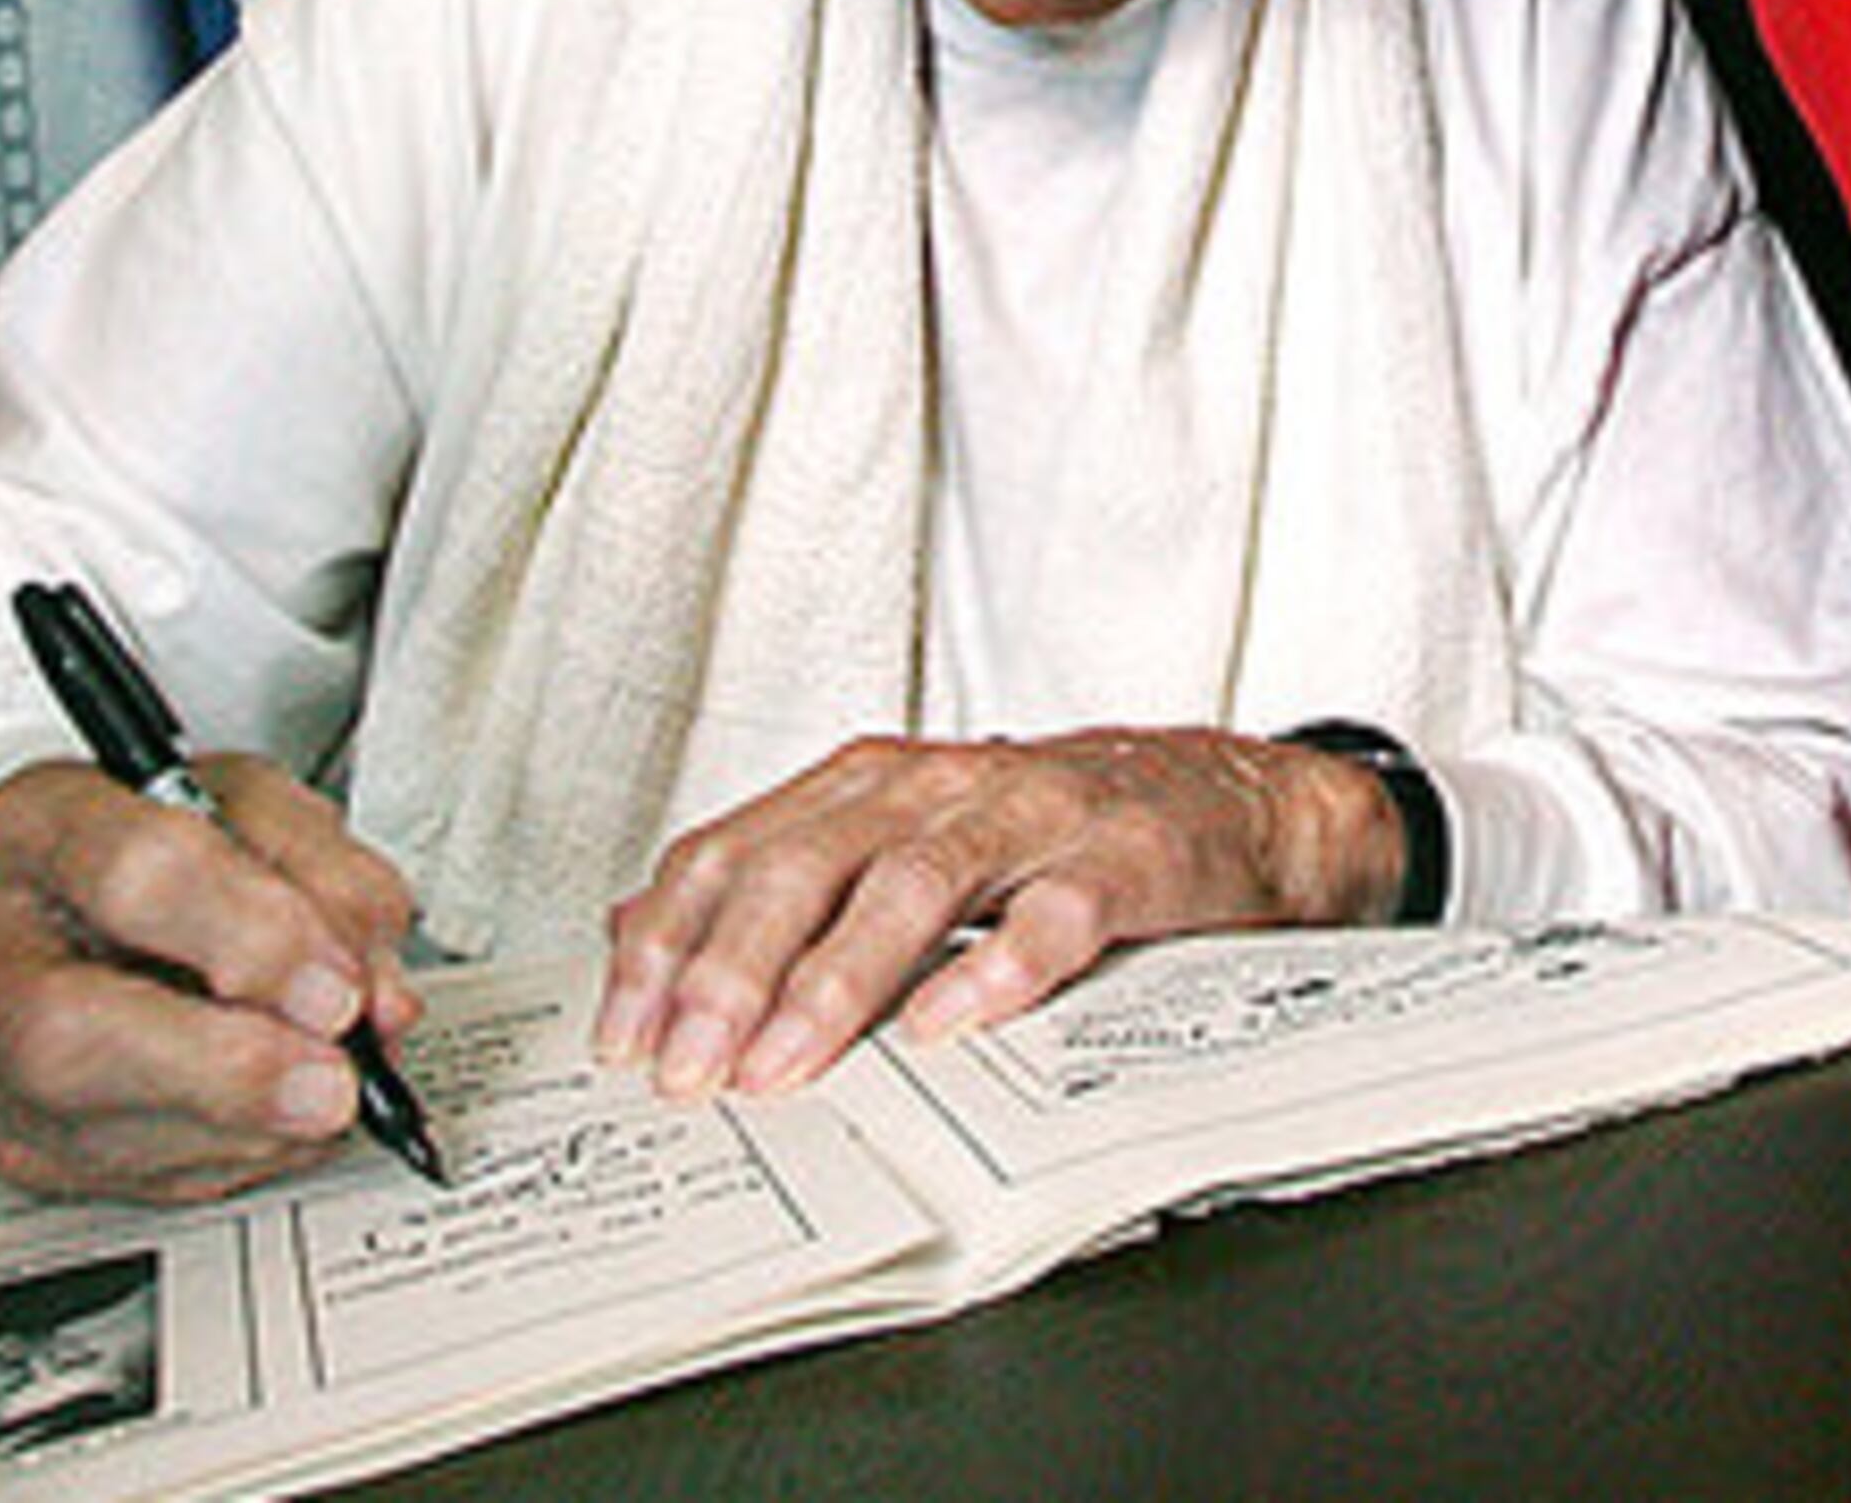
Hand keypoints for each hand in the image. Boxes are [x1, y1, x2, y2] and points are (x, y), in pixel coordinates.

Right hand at [0, 757, 423, 1204]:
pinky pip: (112, 1180)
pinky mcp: (5, 1138)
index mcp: (31, 823)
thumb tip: (368, 986)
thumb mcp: (264, 808)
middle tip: (332, 1077)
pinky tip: (277, 1123)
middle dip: (224, 1068)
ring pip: (86, 1130)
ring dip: (240, 1126)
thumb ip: (326, 880)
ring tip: (328, 1094)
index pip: (128, 874)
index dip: (244, 938)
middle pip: (64, 1032)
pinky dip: (222, 1156)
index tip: (335, 985)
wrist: (97, 889)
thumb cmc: (171, 833)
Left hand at [592, 725, 1400, 1100]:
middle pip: (810, 862)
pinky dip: (999, 968)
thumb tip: (630, 932)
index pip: (738, 848)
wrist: (1224, 801)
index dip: (671, 942)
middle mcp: (940, 784)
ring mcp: (1034, 814)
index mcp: (871, 784)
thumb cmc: (1049, 835)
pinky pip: (1055, 912)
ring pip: (916, 883)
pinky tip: (951, 1027)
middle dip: (733, 969)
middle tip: (689, 1067)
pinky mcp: (1123, 856)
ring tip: (785, 1064)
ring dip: (837, 980)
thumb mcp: (901, 841)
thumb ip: (776, 880)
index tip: (626, 1037)